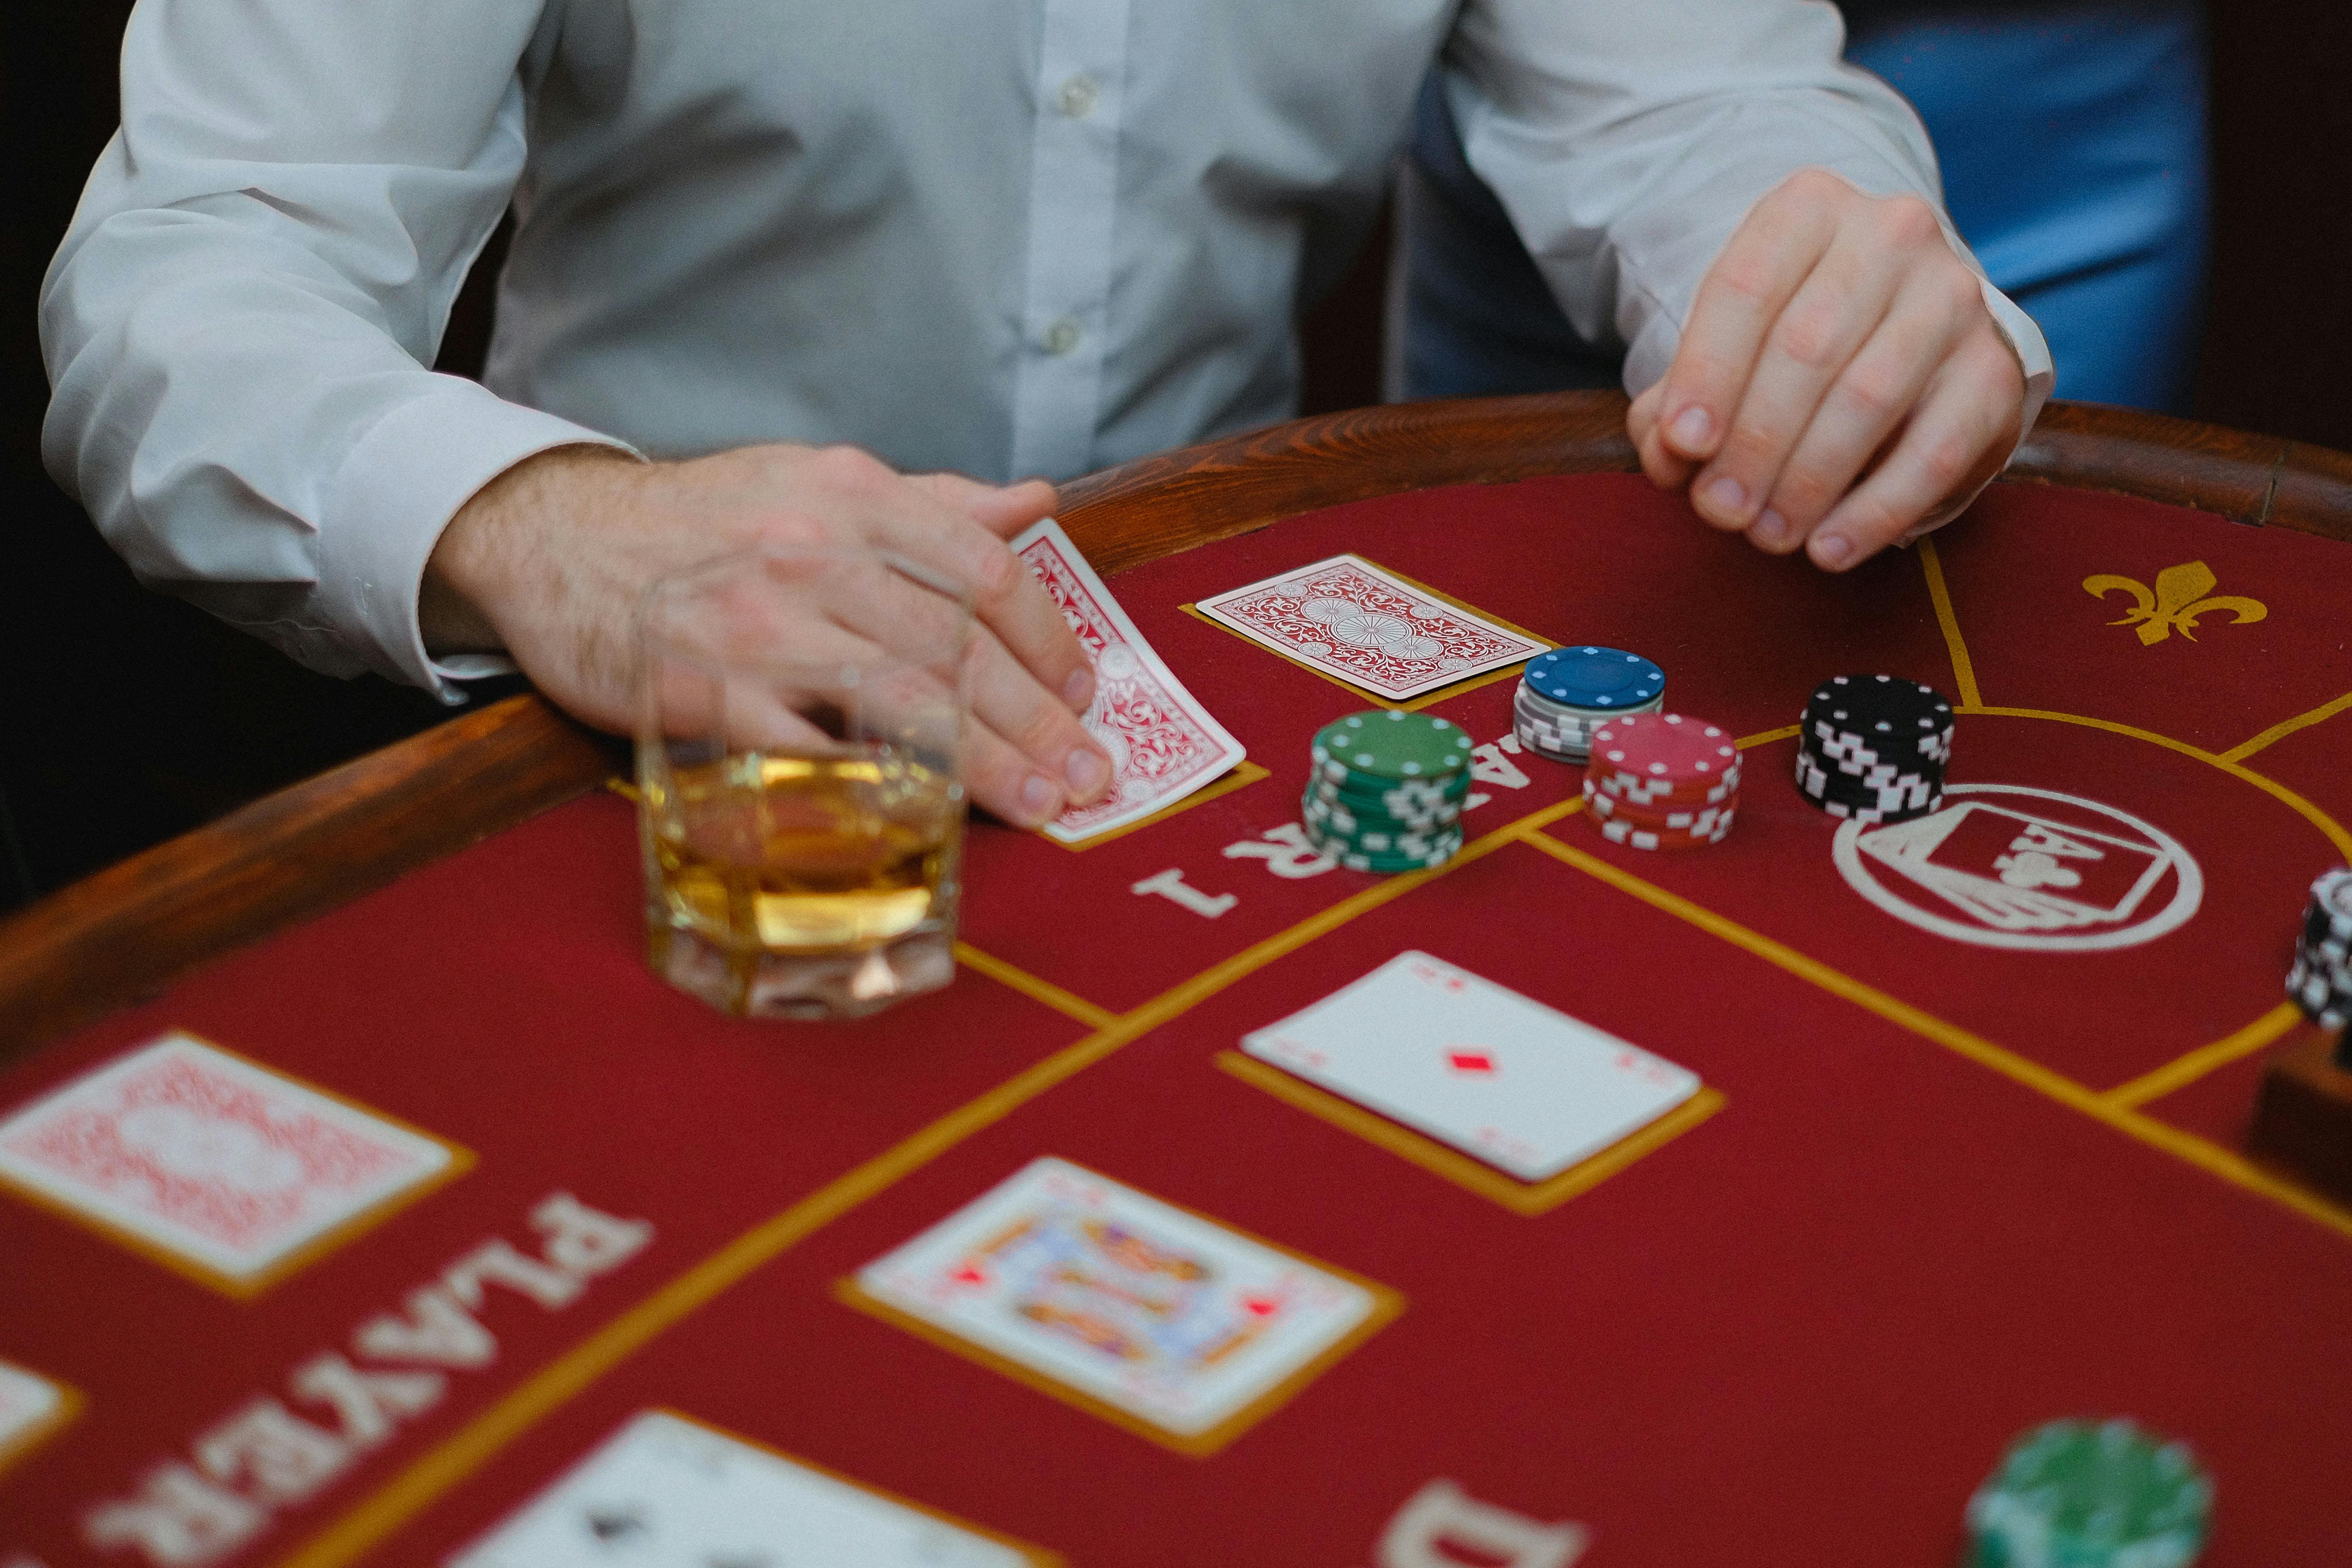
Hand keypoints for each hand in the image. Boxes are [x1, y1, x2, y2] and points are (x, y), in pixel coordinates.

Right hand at [423, 442, 1112, 827]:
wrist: (557, 536)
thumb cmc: (704, 522)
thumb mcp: (816, 484)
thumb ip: (931, 505)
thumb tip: (1035, 505)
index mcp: (851, 497)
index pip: (982, 570)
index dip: (1047, 639)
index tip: (1083, 694)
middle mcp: (811, 554)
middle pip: (955, 648)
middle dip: (1035, 721)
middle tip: (1088, 776)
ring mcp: (755, 626)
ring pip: (899, 702)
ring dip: (983, 765)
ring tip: (1039, 806)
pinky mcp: (702, 692)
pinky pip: (806, 752)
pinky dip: (872, 789)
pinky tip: (926, 822)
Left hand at [1626, 169, 2025, 569]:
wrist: (1905, 329)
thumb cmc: (1791, 342)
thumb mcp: (1727, 351)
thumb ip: (1681, 402)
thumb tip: (1671, 456)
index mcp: (1808, 210)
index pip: (1744, 288)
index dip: (1706, 374)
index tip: (1681, 447)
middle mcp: (1891, 234)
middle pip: (1806, 347)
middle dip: (1754, 441)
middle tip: (1720, 510)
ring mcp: (1954, 296)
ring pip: (1869, 397)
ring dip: (1808, 481)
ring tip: (1766, 535)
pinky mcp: (1996, 368)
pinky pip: (1936, 450)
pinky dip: (1877, 509)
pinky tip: (1829, 548)